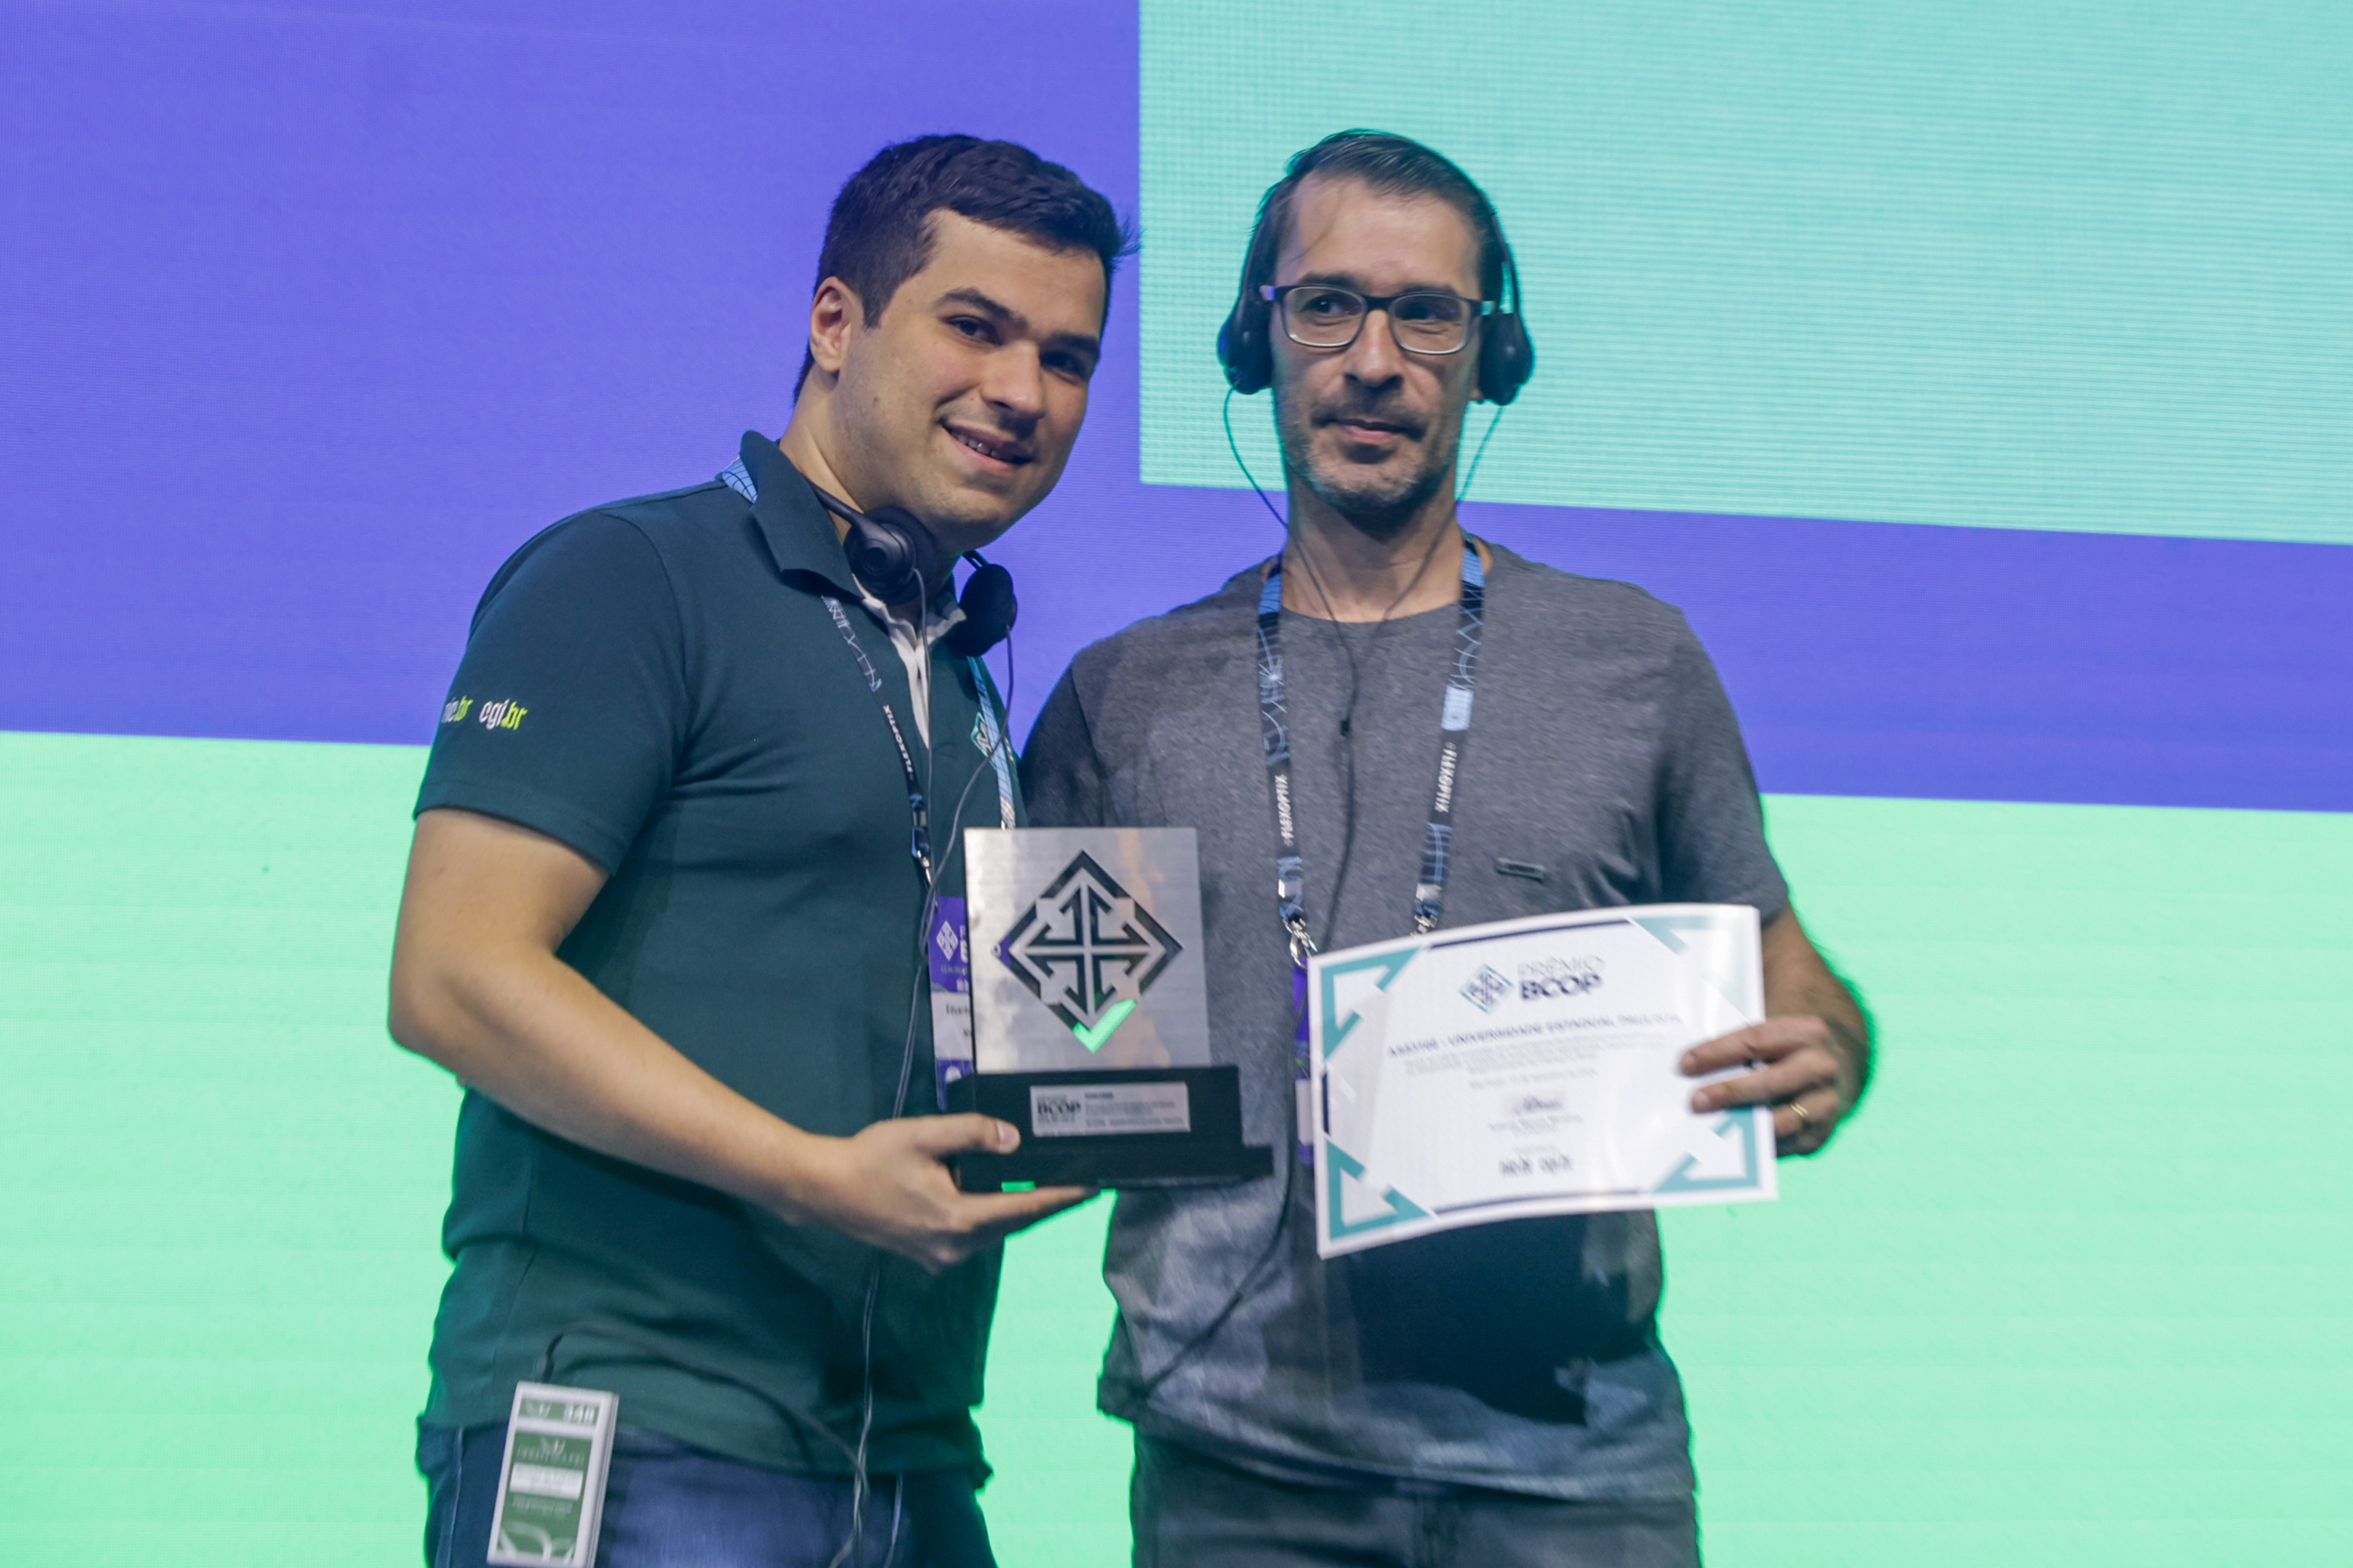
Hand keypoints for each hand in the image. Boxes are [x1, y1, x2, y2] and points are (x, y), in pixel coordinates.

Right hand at [775, 1114, 1094, 1273]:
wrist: (825, 1191)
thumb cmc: (871, 1159)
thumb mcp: (922, 1135)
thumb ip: (970, 1133)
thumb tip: (1013, 1140)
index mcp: (958, 1218)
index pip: (1025, 1208)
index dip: (1062, 1198)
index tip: (1094, 1188)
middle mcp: (955, 1247)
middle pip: (1015, 1224)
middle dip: (1047, 1205)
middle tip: (1080, 1184)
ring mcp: (942, 1257)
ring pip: (996, 1233)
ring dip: (1020, 1213)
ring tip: (1048, 1188)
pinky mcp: (930, 1257)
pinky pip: (975, 1237)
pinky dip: (993, 1219)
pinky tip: (1000, 1199)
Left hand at [1681, 1016, 1862, 1156]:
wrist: (1835, 1067)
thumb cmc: (1785, 1047)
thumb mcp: (1771, 1028)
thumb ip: (1739, 1040)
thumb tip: (1691, 1061)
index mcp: (1805, 1032)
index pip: (1756, 1039)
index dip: (1718, 1052)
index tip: (1685, 1064)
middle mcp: (1821, 1067)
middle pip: (1772, 1082)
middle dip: (1731, 1092)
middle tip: (1694, 1102)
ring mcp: (1825, 1103)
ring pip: (1784, 1120)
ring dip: (1745, 1126)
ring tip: (1709, 1129)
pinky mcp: (1820, 1133)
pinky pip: (1786, 1145)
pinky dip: (1757, 1148)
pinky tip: (1729, 1146)